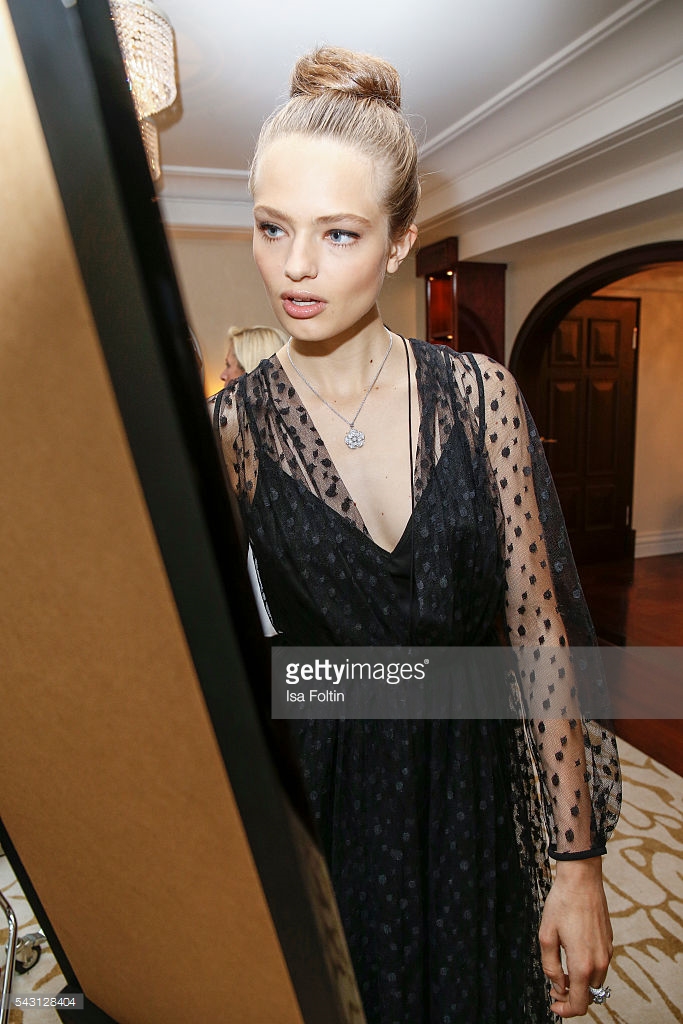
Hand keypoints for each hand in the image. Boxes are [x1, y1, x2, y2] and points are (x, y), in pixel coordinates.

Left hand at [539, 857, 612, 1017]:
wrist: (582, 879)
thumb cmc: (562, 904)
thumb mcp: (546, 935)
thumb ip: (550, 966)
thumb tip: (558, 985)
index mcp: (583, 964)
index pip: (580, 1003)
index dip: (566, 1010)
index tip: (554, 1006)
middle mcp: (600, 962)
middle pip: (589, 996)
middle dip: (572, 997)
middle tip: (554, 988)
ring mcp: (607, 952)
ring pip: (596, 982)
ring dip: (581, 984)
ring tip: (562, 972)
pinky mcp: (609, 943)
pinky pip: (600, 966)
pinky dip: (588, 970)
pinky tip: (573, 957)